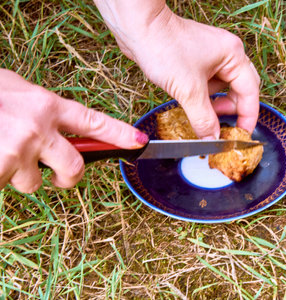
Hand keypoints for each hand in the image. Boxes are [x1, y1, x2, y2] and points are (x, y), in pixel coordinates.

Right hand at [0, 69, 147, 192]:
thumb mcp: (15, 91)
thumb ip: (40, 108)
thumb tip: (56, 124)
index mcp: (46, 105)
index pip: (93, 122)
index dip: (119, 134)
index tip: (139, 142)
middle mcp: (39, 128)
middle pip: (75, 168)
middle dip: (68, 179)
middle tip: (58, 178)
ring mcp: (20, 150)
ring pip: (33, 182)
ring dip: (18, 175)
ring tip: (0, 153)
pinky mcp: (2, 168)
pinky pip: (6, 185)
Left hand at [94, 1, 259, 138]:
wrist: (137, 28)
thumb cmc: (164, 46)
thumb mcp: (188, 90)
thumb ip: (204, 119)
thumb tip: (213, 139)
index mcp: (233, 55)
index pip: (250, 92)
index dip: (247, 116)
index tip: (241, 135)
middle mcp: (226, 54)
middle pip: (240, 90)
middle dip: (231, 110)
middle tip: (220, 126)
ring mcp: (210, 56)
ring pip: (221, 88)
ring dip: (213, 104)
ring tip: (198, 111)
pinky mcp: (195, 60)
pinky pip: (206, 84)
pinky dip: (201, 97)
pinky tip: (189, 101)